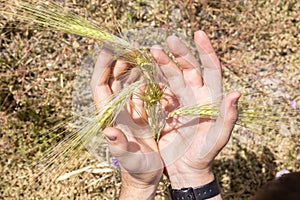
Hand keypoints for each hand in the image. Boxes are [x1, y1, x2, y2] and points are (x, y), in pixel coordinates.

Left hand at [91, 49, 162, 198]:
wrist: (147, 175)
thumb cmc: (136, 169)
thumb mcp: (129, 159)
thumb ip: (119, 145)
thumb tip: (107, 131)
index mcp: (110, 117)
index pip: (100, 86)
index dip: (102, 66)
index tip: (108, 47)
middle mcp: (118, 110)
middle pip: (114, 79)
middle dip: (120, 60)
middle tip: (130, 44)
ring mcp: (130, 110)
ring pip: (128, 82)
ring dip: (133, 66)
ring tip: (141, 51)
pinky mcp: (143, 113)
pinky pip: (143, 91)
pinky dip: (147, 78)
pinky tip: (153, 69)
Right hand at [151, 31, 239, 192]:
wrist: (186, 169)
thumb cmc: (205, 155)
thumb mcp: (217, 139)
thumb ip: (227, 118)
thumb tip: (237, 94)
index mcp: (210, 99)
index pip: (210, 70)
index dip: (206, 52)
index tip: (198, 35)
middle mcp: (196, 96)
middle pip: (189, 69)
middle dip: (180, 53)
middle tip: (168, 41)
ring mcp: (179, 101)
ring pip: (172, 76)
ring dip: (163, 64)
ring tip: (152, 52)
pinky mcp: (166, 109)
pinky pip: (159, 90)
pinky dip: (153, 80)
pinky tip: (145, 71)